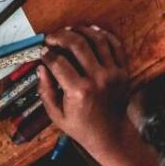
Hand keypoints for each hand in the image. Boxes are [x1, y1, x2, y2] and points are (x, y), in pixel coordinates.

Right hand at [39, 26, 156, 165]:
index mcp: (79, 91)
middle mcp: (98, 79)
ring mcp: (113, 73)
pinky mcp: (123, 71)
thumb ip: (45, 91)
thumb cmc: (82, 126)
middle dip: (61, 36)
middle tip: (52, 37)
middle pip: (77, 44)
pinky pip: (115, 45)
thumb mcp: (57, 115)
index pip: (58, 62)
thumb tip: (41, 68)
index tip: (43, 52)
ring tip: (69, 30)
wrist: (111, 134)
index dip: (47, 54)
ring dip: (81, 30)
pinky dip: (103, 34)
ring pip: (97, 39)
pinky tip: (91, 31)